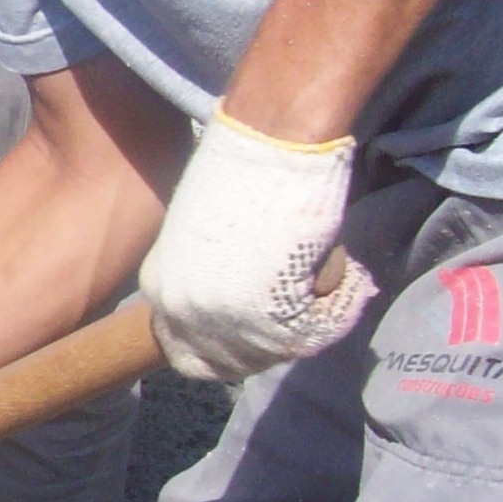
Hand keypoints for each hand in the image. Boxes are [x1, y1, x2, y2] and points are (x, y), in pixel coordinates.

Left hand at [138, 106, 375, 380]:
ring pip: (288, 347)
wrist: (269, 138)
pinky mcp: (266, 317)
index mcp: (159, 289)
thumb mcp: (205, 237)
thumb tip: (252, 310)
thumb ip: (215, 279)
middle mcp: (181, 312)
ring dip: (319, 310)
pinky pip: (321, 330)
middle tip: (312, 295)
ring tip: (320, 258)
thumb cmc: (246, 172)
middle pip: (241, 363)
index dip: (237, 350)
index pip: (190, 357)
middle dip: (283, 336)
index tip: (272, 326)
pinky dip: (343, 300)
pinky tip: (341, 262)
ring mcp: (221, 319)